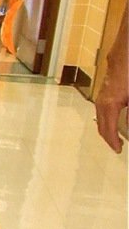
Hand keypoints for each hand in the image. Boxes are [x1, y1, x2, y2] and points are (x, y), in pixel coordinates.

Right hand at [95, 8, 127, 152]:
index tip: (119, 151)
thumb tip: (128, 127)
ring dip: (108, 121)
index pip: (108, 128)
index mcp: (112, 101)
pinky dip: (110, 109)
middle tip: (116, 145)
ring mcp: (107, 84)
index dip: (113, 141)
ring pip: (103, 108)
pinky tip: (119, 108)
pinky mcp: (113, 76)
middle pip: (102, 119)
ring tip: (115, 130)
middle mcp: (105, 95)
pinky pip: (106, 99)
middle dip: (107, 134)